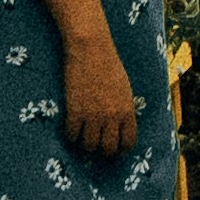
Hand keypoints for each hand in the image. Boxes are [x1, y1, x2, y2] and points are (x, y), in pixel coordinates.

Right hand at [63, 32, 140, 165]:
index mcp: (127, 110)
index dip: (122, 149)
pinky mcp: (75, 111)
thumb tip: (120, 126)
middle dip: (103, 151)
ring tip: (83, 136)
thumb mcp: (124, 88)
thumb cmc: (109, 64)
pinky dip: (71, 135)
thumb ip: (123, 108)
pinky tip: (71, 128)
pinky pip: (72, 136)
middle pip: (108, 149)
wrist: (91, 49)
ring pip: (89, 146)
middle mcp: (112, 116)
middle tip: (98, 145)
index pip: (129, 141)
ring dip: (86, 144)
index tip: (116, 150)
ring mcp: (93, 115)